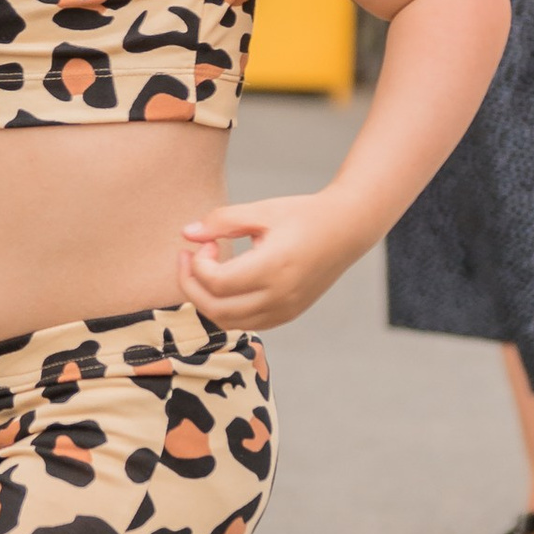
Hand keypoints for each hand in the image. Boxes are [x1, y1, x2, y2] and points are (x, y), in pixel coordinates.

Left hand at [177, 190, 363, 330]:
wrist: (347, 228)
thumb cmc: (303, 215)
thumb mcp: (261, 211)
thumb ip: (221, 221)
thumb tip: (186, 233)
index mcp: (274, 267)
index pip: (217, 283)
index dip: (197, 264)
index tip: (205, 242)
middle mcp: (281, 296)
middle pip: (216, 310)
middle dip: (190, 286)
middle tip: (187, 258)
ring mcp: (286, 310)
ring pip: (228, 322)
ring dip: (206, 300)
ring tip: (204, 270)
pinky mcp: (288, 314)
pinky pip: (247, 322)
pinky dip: (226, 309)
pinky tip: (225, 283)